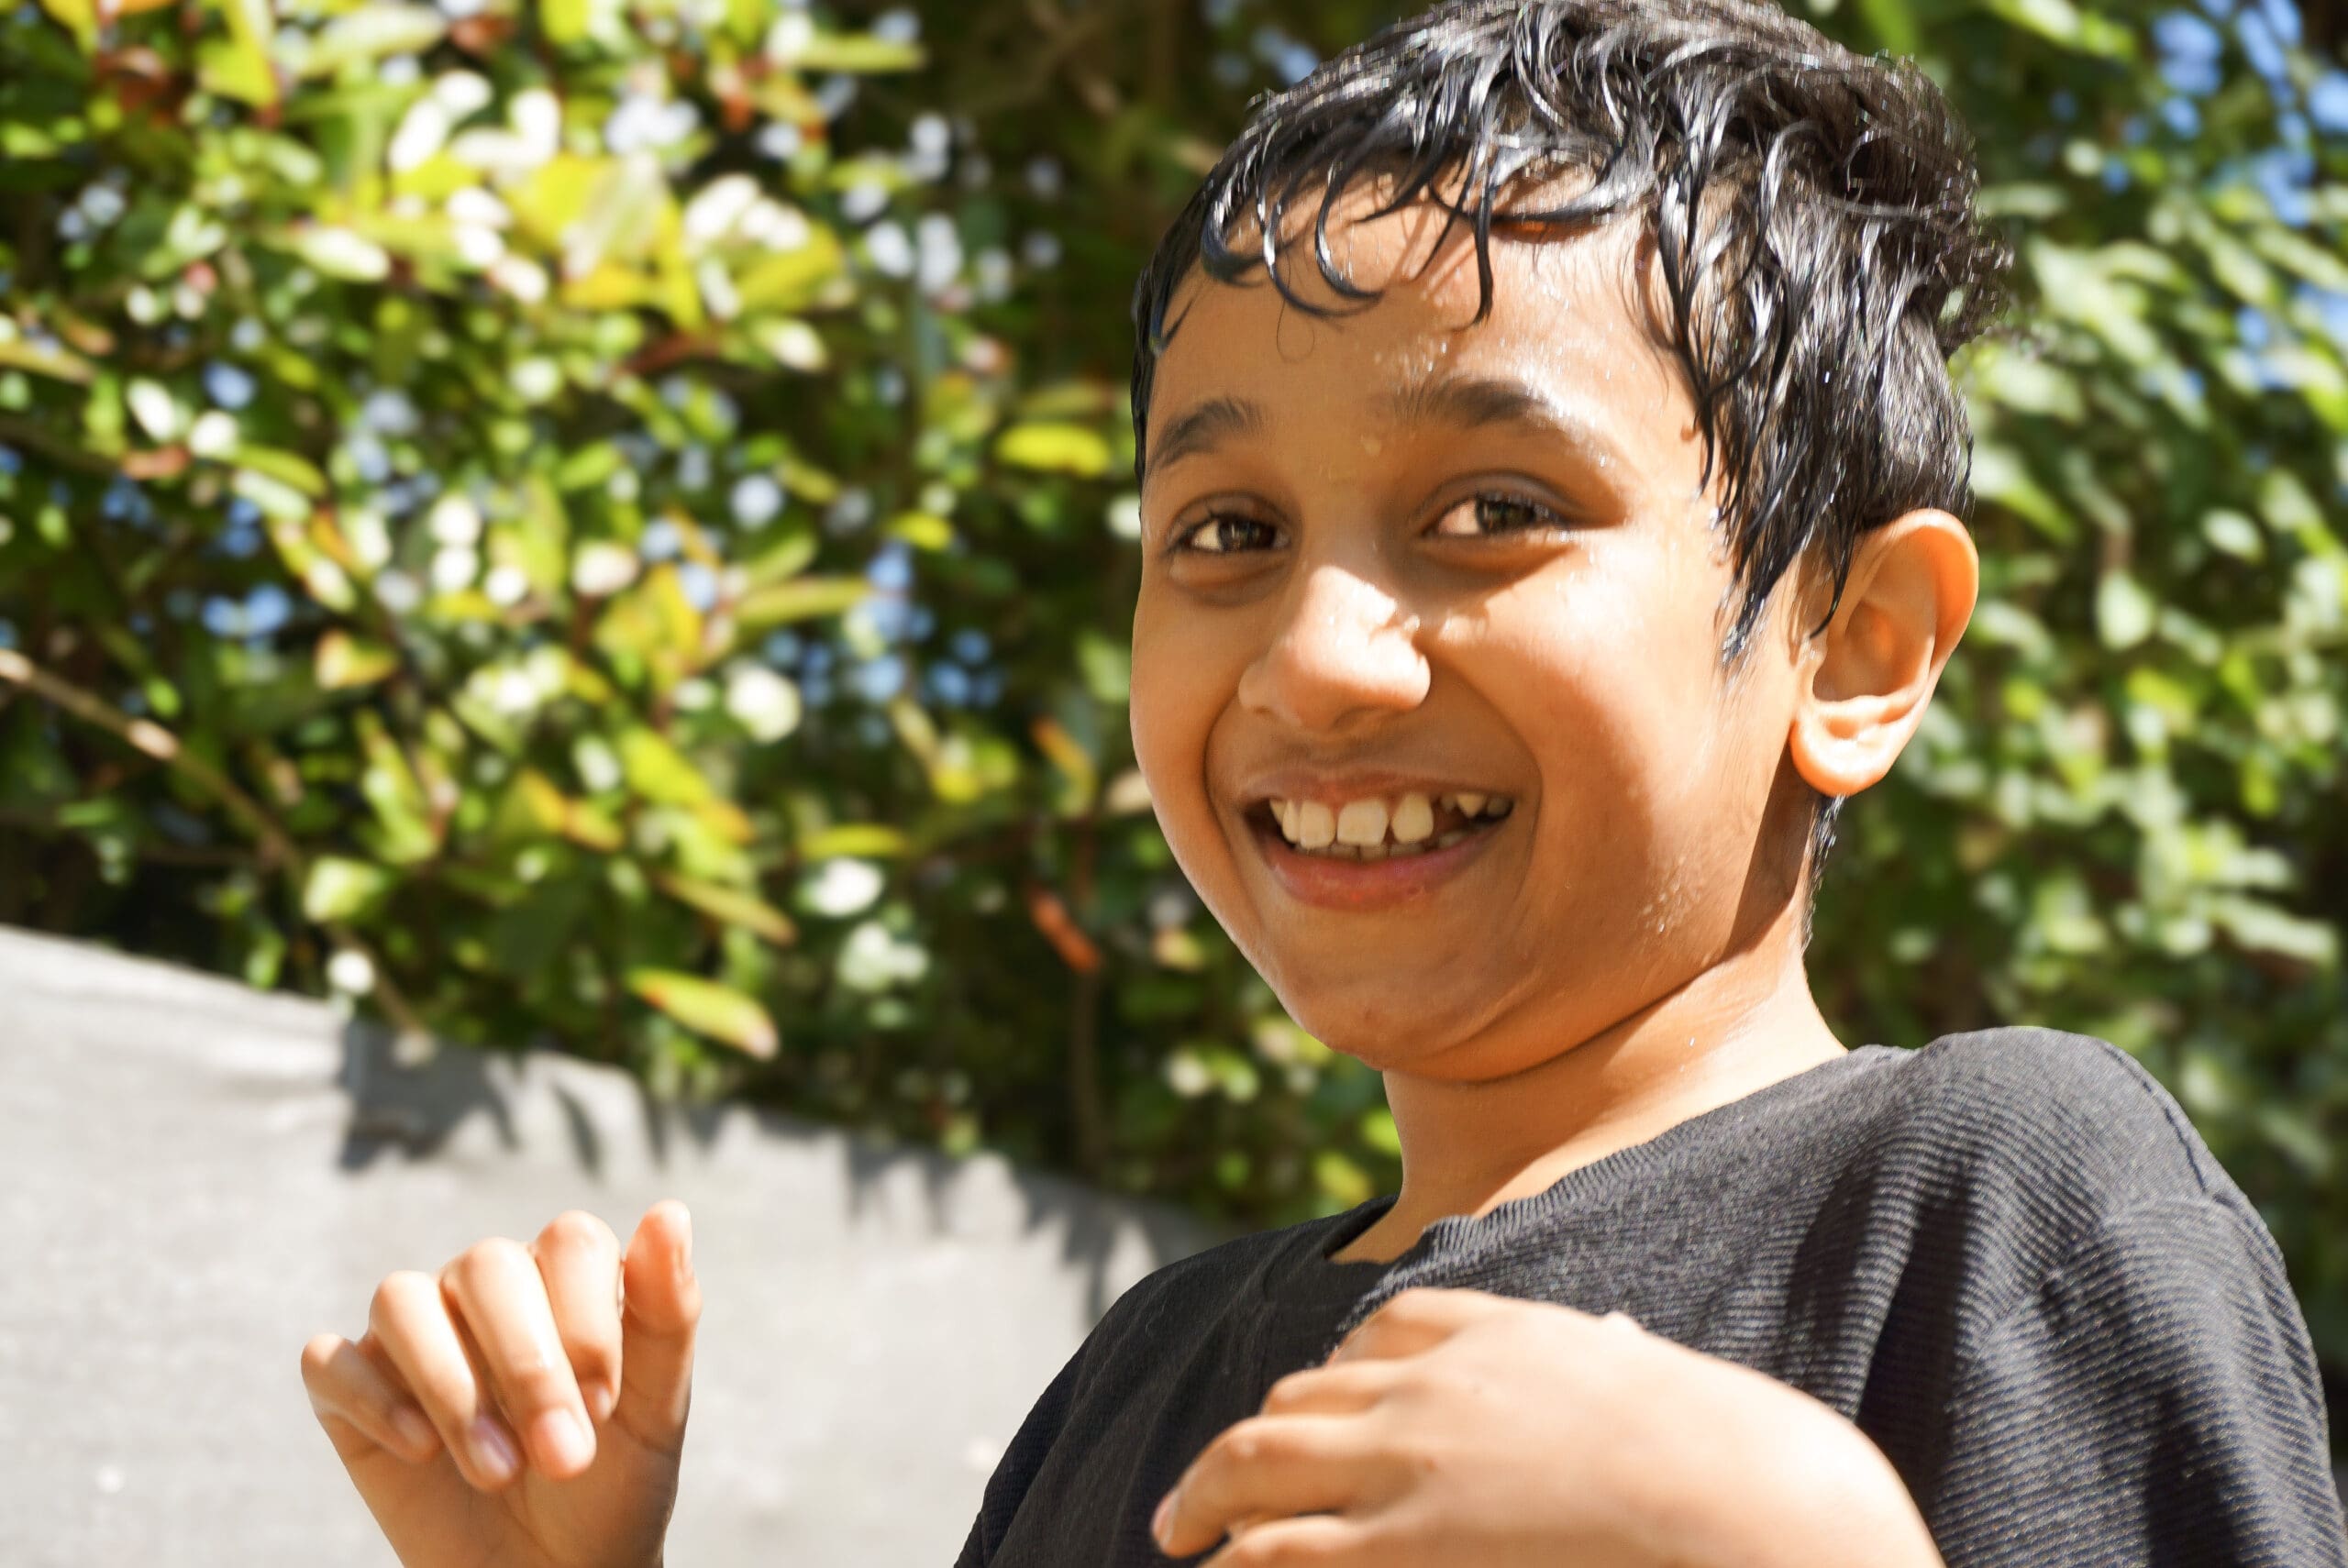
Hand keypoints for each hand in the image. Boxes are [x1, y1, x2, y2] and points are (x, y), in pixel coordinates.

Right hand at [299, 1200, 700, 1567]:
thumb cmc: (610, 1484)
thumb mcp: (657, 1407)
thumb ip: (668, 1309)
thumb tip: (670, 1211)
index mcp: (566, 1274)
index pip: (570, 1241)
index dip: (586, 1323)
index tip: (605, 1408)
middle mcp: (487, 1284)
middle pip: (487, 1266)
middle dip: (527, 1366)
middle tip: (560, 1458)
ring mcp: (415, 1331)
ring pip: (402, 1299)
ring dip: (452, 1388)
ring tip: (497, 1473)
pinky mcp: (351, 1388)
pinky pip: (331, 1361)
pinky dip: (372, 1399)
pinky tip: (420, 1450)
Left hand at [1152, 1287, 1922, 1567]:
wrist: (1754, 1506)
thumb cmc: (1740, 1459)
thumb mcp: (1657, 1381)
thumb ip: (1610, 1363)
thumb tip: (1620, 1345)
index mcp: (1499, 1333)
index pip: (1386, 1325)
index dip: (1340, 1370)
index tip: (1318, 1402)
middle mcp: (1431, 1386)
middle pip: (1304, 1394)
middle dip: (1256, 1438)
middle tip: (1214, 1482)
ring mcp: (1405, 1467)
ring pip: (1257, 1460)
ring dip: (1206, 1495)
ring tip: (1176, 1529)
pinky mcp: (1397, 1550)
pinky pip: (1276, 1547)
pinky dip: (1235, 1556)